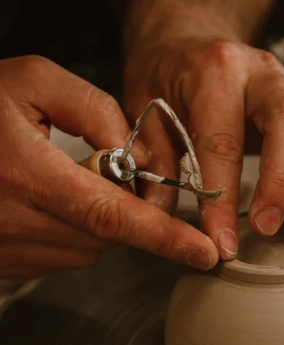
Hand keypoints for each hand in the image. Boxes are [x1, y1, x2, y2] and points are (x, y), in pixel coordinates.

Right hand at [0, 56, 218, 279]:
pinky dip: (69, 233)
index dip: (162, 236)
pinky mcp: (0, 264)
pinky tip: (45, 202)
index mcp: (23, 172)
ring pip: (85, 251)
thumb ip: (94, 109)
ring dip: (95, 222)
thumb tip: (132, 158)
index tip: (202, 252)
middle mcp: (11, 220)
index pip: (109, 214)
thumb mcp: (32, 80)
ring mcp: (3, 249)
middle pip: (105, 235)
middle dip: (124, 210)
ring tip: (64, 182)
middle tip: (105, 172)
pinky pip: (58, 259)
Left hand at [124, 38, 283, 259]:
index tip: (222, 242)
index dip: (223, 199)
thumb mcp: (141, 110)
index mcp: (213, 71)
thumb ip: (153, 160)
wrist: (190, 40)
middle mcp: (260, 69)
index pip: (223, 141)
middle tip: (268, 226)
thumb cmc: (167, 79)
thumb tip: (160, 214)